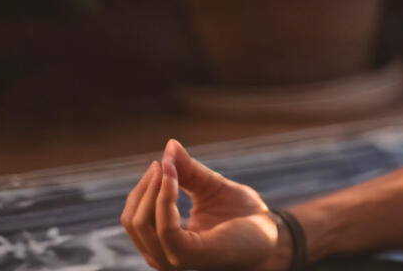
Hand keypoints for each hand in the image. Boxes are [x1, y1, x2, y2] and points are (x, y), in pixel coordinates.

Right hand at [120, 139, 286, 269]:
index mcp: (164, 242)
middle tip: (162, 163)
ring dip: (152, 190)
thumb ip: (187, 171)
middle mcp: (164, 253)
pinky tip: (173, 180)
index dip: (142, 189)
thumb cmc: (242, 214)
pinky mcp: (189, 255)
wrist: (270, 231)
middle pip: (132, 220)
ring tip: (168, 167)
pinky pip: (165, 228)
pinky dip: (165, 199)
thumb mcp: (209, 186)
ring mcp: (174, 257)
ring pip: (142, 223)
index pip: (134, 217)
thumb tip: (169, 145)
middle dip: (144, 188)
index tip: (160, 162)